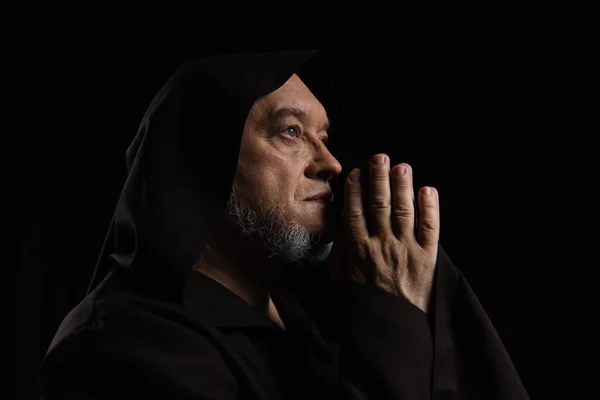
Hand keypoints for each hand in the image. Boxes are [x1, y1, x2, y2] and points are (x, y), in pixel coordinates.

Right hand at [329, 153, 439, 312]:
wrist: (390, 328)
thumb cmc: (364, 303)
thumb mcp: (341, 281)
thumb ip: (340, 253)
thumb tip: (341, 228)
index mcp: (360, 250)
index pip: (356, 212)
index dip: (355, 191)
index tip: (356, 173)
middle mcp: (383, 245)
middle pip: (380, 204)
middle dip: (379, 179)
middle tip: (380, 157)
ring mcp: (406, 249)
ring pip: (404, 211)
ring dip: (402, 186)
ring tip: (401, 166)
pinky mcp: (426, 257)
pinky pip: (430, 228)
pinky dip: (430, 208)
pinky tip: (427, 190)